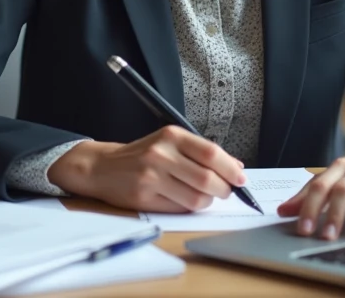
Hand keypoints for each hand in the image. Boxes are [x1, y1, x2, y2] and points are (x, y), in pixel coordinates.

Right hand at [47, 126, 246, 212]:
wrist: (103, 167)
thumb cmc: (143, 154)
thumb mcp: (170, 143)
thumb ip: (201, 152)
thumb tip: (237, 166)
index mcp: (171, 135)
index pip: (211, 152)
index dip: (230, 168)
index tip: (241, 178)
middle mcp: (161, 154)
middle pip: (207, 179)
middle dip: (224, 189)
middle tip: (226, 192)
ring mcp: (151, 177)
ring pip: (196, 198)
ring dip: (208, 202)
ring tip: (205, 197)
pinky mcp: (144, 197)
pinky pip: (179, 208)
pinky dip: (189, 208)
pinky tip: (186, 200)